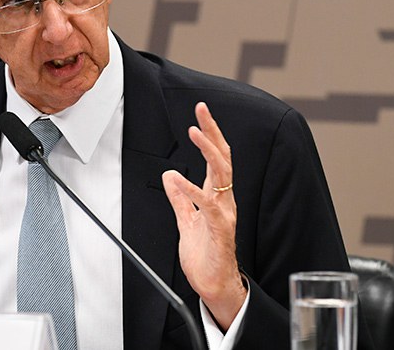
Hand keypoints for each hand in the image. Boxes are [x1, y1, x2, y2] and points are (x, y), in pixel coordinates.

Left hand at [162, 102, 245, 329]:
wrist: (214, 285)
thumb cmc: (205, 254)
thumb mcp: (186, 220)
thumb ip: (179, 198)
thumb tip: (169, 175)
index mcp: (217, 195)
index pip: (216, 157)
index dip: (210, 133)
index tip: (201, 112)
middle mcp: (224, 199)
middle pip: (222, 157)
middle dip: (212, 132)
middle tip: (202, 109)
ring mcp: (224, 213)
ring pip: (221, 175)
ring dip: (208, 151)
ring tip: (195, 132)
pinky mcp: (220, 229)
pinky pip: (208, 206)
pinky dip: (192, 191)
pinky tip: (179, 178)